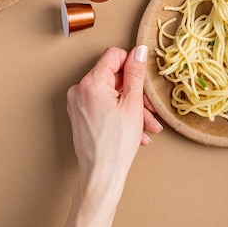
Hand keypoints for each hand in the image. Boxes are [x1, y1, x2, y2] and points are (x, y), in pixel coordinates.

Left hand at [52, 46, 162, 226]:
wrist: (102, 174)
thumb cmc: (116, 144)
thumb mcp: (133, 104)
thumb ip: (136, 74)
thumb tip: (139, 51)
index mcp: (91, 83)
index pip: (114, 55)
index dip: (132, 65)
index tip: (143, 78)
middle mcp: (80, 90)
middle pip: (114, 77)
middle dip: (135, 92)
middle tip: (149, 109)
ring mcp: (78, 104)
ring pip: (112, 94)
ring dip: (132, 107)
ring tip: (147, 125)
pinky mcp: (80, 115)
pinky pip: (104, 106)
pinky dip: (121, 114)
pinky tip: (136, 130)